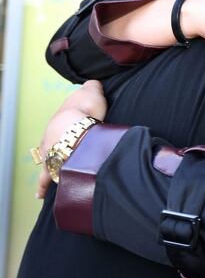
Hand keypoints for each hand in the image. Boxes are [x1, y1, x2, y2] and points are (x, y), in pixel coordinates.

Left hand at [35, 81, 106, 198]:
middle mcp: (52, 136)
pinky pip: (46, 178)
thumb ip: (93, 87)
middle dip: (58, 148)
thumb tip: (93, 83)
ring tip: (57, 174)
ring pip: (48, 160)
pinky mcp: (53, 167)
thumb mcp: (92, 92)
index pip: (64, 124)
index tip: (77, 132)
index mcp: (61, 120)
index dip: (72, 127)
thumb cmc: (86, 111)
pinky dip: (42, 186)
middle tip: (66, 153)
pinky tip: (39, 194)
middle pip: (53, 143)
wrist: (76, 127)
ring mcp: (51, 152)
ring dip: (51, 166)